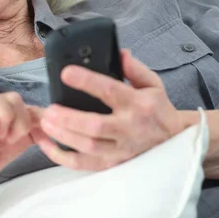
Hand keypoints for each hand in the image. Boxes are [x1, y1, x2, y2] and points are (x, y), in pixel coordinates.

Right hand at [0, 86, 38, 212]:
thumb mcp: (9, 150)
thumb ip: (25, 137)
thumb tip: (45, 127)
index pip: (21, 102)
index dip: (35, 115)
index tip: (42, 135)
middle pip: (10, 95)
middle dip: (20, 119)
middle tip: (12, 140)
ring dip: (2, 117)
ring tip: (0, 138)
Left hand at [31, 49, 186, 170]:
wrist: (173, 141)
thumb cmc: (157, 109)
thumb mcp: (152, 84)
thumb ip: (134, 68)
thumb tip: (119, 53)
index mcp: (137, 104)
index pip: (110, 91)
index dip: (87, 81)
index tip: (66, 73)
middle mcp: (128, 128)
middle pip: (95, 126)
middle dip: (69, 118)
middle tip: (49, 108)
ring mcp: (121, 149)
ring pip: (88, 147)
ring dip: (63, 136)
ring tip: (45, 123)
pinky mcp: (113, 163)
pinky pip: (84, 164)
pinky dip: (62, 157)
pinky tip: (46, 145)